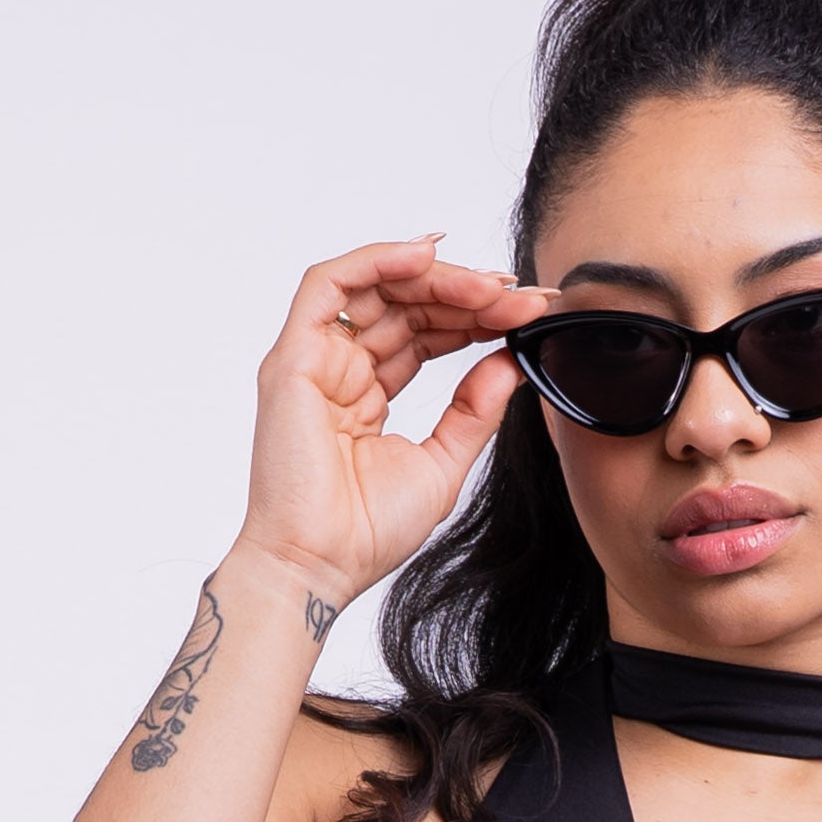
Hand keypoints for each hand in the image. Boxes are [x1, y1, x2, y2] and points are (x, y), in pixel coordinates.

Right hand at [238, 238, 542, 614]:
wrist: (319, 567)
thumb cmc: (366, 532)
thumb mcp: (444, 463)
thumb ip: (475, 409)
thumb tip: (511, 360)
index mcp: (369, 393)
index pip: (426, 332)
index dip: (477, 317)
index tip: (528, 313)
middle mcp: (340, 368)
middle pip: (407, 303)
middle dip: (469, 293)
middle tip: (523, 296)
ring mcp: (315, 360)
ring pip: (377, 285)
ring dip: (438, 276)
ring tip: (491, 286)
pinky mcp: (293, 357)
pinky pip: (330, 284)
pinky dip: (378, 260)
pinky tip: (429, 255)